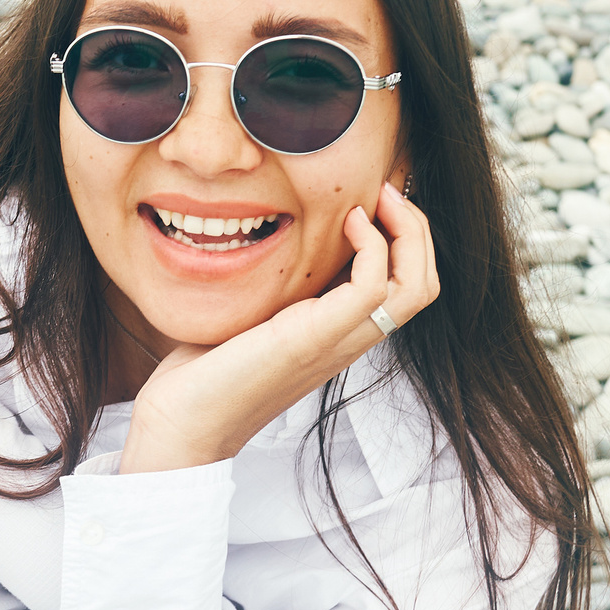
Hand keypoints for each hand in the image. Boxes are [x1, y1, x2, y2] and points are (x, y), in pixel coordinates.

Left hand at [119, 180, 438, 474]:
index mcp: (342, 332)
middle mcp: (350, 338)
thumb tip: (278, 237)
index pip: (408, 286)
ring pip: (415, 286)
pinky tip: (347, 222)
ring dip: (408, 230)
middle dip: (417, 227)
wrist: (185, 419)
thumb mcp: (256, 310)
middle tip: (385, 190)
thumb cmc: (207, 367)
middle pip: (424, 283)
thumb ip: (282, 281)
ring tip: (376, 200)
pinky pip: (373, 287)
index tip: (375, 199)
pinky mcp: (313, 337)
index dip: (407, 237)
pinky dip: (373, 245)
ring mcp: (337, 340)